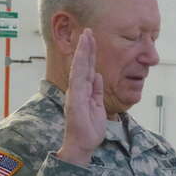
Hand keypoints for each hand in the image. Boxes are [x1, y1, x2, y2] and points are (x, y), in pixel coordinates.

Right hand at [57, 29, 106, 165]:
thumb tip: (99, 75)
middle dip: (86, 47)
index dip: (90, 54)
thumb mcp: (99, 105)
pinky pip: (78, 80)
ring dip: (83, 52)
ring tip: (86, 37)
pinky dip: (80, 67)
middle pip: (83, 65)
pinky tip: (83, 55)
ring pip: (80, 68)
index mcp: (84, 90)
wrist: (83, 144)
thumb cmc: (90, 128)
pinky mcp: (75, 99)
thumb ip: (97, 91)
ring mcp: (76, 93)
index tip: (92, 39)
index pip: (88, 68)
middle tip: (88, 30)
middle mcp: (78, 89)